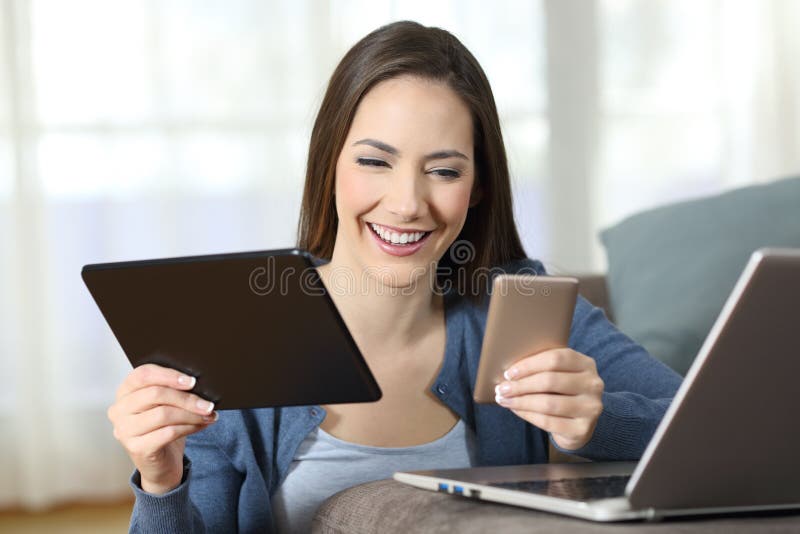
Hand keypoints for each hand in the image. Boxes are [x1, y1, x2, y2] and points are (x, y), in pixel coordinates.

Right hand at [107, 363, 217, 493]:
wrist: (161, 464)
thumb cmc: (163, 427)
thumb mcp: (165, 404)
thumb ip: (172, 390)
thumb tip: (197, 383)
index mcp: (125, 391)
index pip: (143, 374)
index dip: (169, 375)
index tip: (192, 381)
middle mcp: (119, 410)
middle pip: (155, 394)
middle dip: (186, 398)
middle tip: (207, 403)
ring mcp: (125, 430)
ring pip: (163, 414)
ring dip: (191, 414)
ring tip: (208, 414)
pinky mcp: (136, 448)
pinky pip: (168, 432)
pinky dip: (189, 427)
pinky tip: (201, 425)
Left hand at [494, 348, 603, 450]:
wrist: (579, 424)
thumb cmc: (561, 393)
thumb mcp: (559, 375)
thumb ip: (541, 368)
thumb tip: (509, 371)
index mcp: (586, 364)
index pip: (556, 358)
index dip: (529, 365)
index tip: (509, 372)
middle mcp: (593, 384)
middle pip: (550, 381)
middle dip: (521, 385)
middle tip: (501, 388)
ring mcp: (590, 408)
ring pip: (548, 403)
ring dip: (521, 401)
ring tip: (503, 399)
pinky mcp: (582, 429)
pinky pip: (548, 421)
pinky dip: (527, 415)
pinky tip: (515, 410)